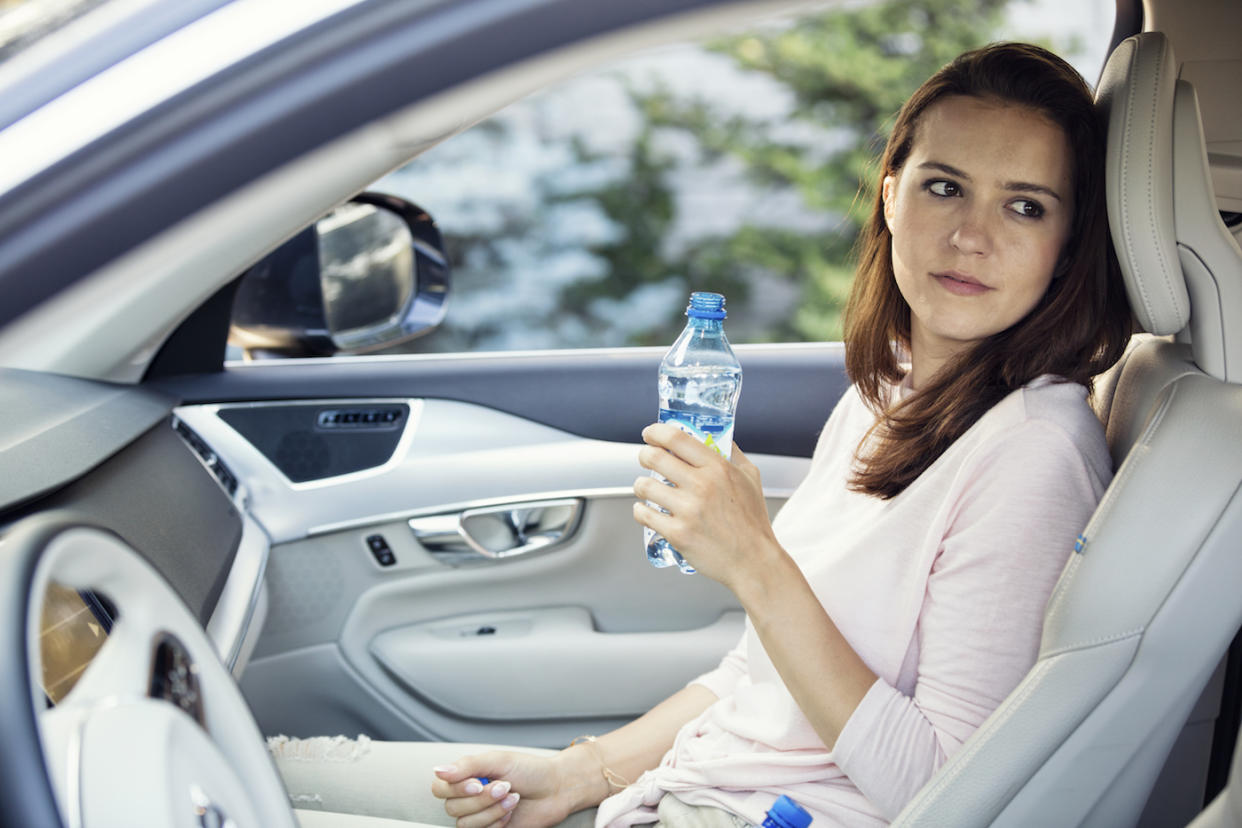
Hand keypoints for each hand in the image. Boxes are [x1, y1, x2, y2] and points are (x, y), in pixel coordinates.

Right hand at [431, 751, 569, 827]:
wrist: (555, 789)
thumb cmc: (529, 770)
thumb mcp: (498, 760)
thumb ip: (467, 765)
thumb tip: (438, 770)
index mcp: (466, 776)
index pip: (439, 787)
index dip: (456, 789)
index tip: (478, 783)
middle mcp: (468, 797)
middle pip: (452, 808)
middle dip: (482, 799)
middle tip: (505, 787)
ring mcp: (478, 815)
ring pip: (465, 823)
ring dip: (492, 810)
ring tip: (512, 798)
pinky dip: (498, 821)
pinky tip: (511, 811)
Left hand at [632, 422, 781, 588]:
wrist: (754, 561)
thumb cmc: (753, 523)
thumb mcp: (751, 478)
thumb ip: (732, 455)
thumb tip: (717, 438)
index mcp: (718, 468)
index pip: (676, 438)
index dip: (656, 432)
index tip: (650, 434)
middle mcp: (701, 486)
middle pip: (654, 457)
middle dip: (644, 455)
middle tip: (646, 459)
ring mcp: (688, 510)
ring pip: (644, 486)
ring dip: (641, 485)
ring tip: (647, 489)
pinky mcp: (677, 533)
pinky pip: (644, 514)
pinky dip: (641, 511)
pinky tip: (647, 511)